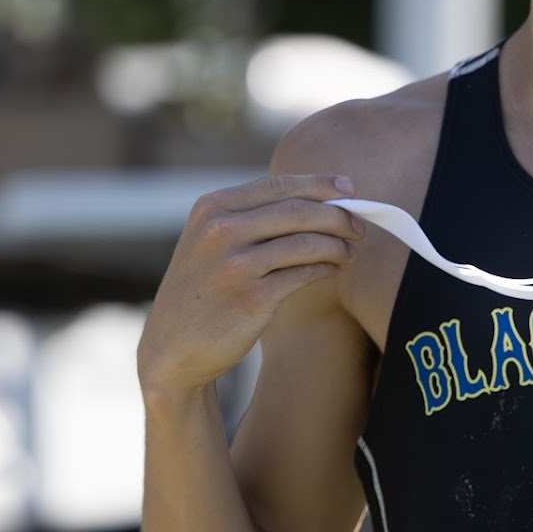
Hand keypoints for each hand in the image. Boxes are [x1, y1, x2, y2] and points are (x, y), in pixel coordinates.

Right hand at [137, 173, 364, 398]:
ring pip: (306, 242)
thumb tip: (318, 197)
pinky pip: (303, 274)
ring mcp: (234, 265)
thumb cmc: (204, 289)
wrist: (173, 347)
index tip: (350, 188)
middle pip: (298, 211)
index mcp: (212, 208)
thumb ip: (250, 216)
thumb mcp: (210, 241)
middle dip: (338, 216)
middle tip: (359, 226)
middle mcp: (220, 231)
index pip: (278, 186)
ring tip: (349, 252)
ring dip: (337, 246)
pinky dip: (325, 269)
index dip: (320, 184)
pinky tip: (332, 270)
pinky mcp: (251, 298)